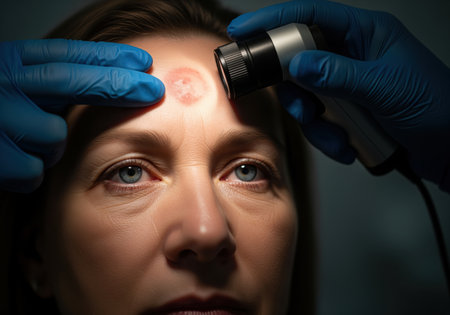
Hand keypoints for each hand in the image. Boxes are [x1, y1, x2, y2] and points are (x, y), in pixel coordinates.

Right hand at [0, 39, 163, 192]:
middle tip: (154, 90)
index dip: (108, 58)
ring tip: (30, 147)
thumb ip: (55, 87)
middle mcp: (1, 82)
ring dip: (53, 147)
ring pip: (52, 135)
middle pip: (68, 80)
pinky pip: (32, 170)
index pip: (66, 55)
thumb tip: (115, 87)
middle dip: (117, 86)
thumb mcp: (21, 90)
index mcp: (11, 63)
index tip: (145, 61)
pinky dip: (30, 173)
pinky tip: (13, 164)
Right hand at [228, 0, 449, 190]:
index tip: (244, 28)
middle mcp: (351, 56)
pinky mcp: (346, 110)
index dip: (275, 19)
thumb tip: (298, 64)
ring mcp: (346, 85)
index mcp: (365, 34)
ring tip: (336, 135)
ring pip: (306, 96)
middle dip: (296, 89)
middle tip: (303, 107)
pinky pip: (319, 120)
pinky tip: (347, 146)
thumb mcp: (385, 87)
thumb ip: (337, 74)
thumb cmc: (436, 107)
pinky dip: (327, 137)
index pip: (312, 15)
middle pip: (300, 60)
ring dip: (315, 121)